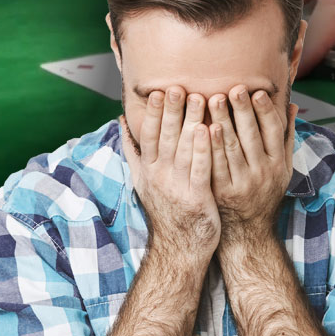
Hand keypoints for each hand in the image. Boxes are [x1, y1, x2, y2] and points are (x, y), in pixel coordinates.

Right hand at [119, 86, 219, 258]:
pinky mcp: (196, 198)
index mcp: (149, 170)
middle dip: (171, 111)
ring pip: (183, 149)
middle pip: (165, 137)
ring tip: (200, 98)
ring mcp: (177, 187)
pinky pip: (201, 169)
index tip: (159, 90)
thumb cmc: (168, 211)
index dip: (155, 113)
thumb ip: (135, 151)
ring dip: (191, 122)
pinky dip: (205, 149)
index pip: (150, 135)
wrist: (179, 249)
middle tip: (178, 86)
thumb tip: (123, 122)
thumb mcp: (144, 181)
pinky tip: (211, 130)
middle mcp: (159, 176)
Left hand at [206, 85, 294, 240]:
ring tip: (213, 99)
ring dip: (223, 122)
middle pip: (252, 137)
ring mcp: (242, 183)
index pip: (273, 132)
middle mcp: (263, 173)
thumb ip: (286, 136)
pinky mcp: (222, 192)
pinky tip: (203, 128)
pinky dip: (210, 146)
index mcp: (278, 164)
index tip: (257, 92)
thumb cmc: (265, 193)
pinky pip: (216, 165)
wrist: (249, 232)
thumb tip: (292, 106)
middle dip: (242, 111)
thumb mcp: (284, 168)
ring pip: (232, 148)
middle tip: (233, 88)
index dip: (265, 111)